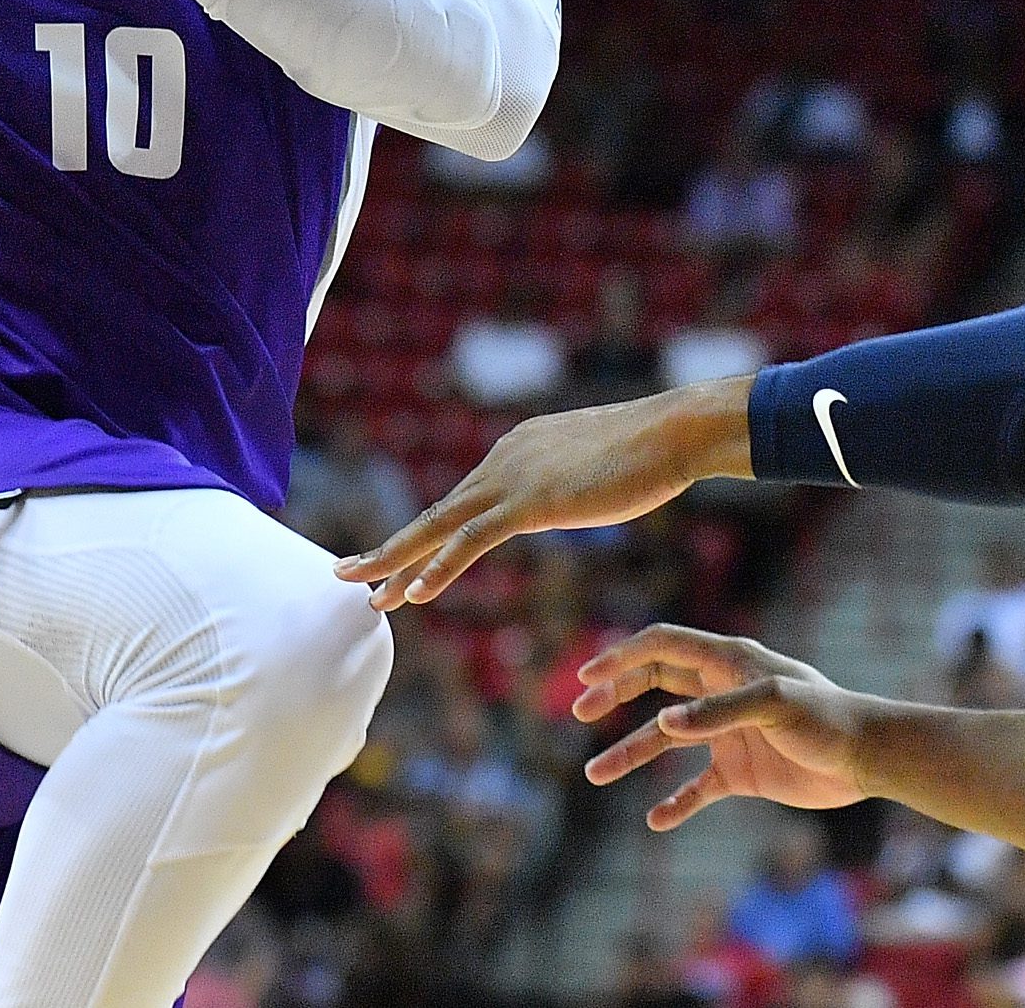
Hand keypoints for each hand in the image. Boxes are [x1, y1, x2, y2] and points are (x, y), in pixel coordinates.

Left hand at [335, 381, 752, 609]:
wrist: (675, 432)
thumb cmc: (655, 451)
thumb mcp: (600, 467)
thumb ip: (576, 479)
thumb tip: (578, 488)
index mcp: (519, 449)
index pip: (464, 501)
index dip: (429, 536)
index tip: (403, 562)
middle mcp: (504, 458)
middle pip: (438, 513)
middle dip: (393, 548)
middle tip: (349, 573)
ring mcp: (513, 478)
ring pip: (440, 527)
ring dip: (398, 562)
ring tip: (365, 593)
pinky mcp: (529, 501)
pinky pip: (472, 540)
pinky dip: (440, 566)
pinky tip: (415, 593)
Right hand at [575, 624, 874, 829]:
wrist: (866, 759)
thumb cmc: (826, 719)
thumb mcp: (775, 704)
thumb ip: (718, 713)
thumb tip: (661, 723)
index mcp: (728, 662)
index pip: (663, 647)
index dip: (622, 656)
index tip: (587, 675)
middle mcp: (721, 693)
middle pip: (656, 685)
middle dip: (616, 695)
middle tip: (581, 712)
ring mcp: (728, 733)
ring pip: (666, 740)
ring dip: (631, 754)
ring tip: (595, 773)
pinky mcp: (740, 772)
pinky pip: (696, 787)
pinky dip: (675, 803)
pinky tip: (656, 820)